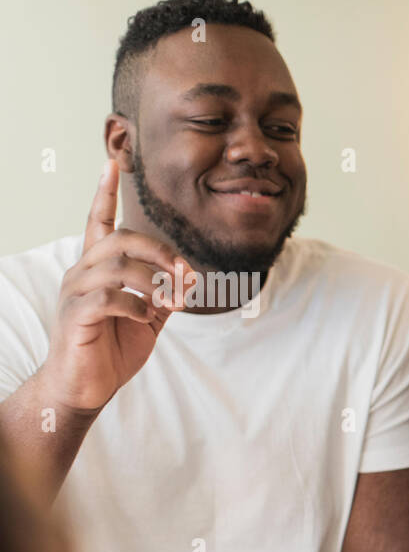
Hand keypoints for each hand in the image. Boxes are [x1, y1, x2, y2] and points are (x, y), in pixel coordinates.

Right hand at [42, 159, 193, 413]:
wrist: (85, 387)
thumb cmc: (112, 350)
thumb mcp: (147, 319)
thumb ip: (165, 295)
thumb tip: (190, 279)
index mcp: (97, 269)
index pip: (98, 222)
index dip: (104, 194)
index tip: (112, 164)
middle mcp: (82, 273)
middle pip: (122, 239)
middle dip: (162, 253)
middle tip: (186, 277)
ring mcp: (75, 293)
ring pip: (118, 265)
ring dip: (155, 282)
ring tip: (170, 304)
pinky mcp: (76, 316)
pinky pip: (110, 297)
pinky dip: (138, 304)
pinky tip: (147, 318)